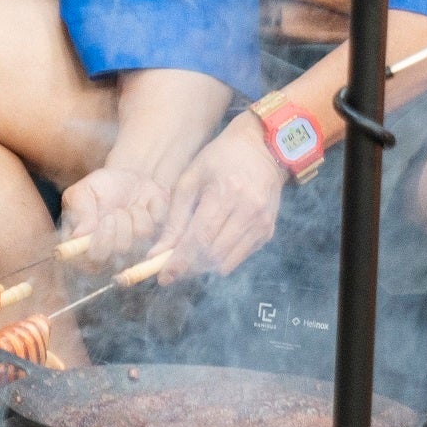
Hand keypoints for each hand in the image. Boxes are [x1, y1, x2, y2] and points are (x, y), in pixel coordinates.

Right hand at [55, 165, 169, 271]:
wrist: (128, 177)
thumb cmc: (100, 188)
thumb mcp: (82, 192)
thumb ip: (79, 211)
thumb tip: (79, 235)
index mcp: (86, 249)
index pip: (92, 262)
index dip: (102, 242)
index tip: (106, 219)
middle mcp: (111, 255)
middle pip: (119, 252)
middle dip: (120, 225)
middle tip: (116, 211)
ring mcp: (136, 250)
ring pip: (141, 238)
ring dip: (136, 215)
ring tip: (129, 206)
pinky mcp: (159, 239)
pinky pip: (160, 227)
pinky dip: (153, 209)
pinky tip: (146, 203)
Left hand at [161, 113, 288, 277]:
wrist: (262, 148)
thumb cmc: (220, 158)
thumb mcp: (190, 179)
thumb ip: (175, 218)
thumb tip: (158, 253)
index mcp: (225, 193)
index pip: (200, 238)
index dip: (180, 262)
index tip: (163, 277)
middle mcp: (248, 211)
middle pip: (213, 255)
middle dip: (189, 267)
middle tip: (171, 268)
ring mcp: (262, 223)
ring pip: (227, 263)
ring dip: (204, 267)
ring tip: (188, 259)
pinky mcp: (268, 231)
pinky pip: (240, 258)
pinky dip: (221, 260)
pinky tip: (210, 248)